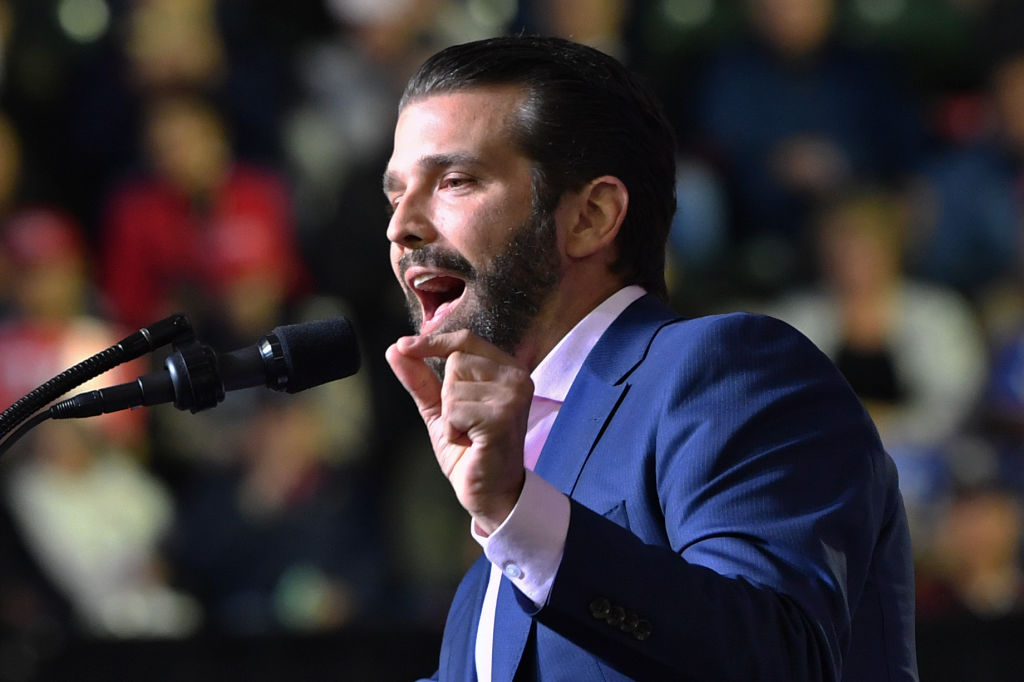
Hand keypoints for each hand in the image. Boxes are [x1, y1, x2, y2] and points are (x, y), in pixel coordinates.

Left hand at [386, 330, 531, 533]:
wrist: (489, 491)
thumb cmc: (471, 449)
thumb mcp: (440, 408)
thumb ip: (420, 378)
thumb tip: (396, 349)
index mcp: (507, 369)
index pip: (465, 340)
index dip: (432, 342)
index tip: (404, 346)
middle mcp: (516, 377)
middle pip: (455, 361)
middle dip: (447, 395)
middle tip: (466, 422)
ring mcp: (513, 396)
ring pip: (452, 387)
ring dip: (450, 417)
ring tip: (470, 433)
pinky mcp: (503, 417)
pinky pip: (454, 410)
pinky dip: (453, 431)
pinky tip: (471, 442)